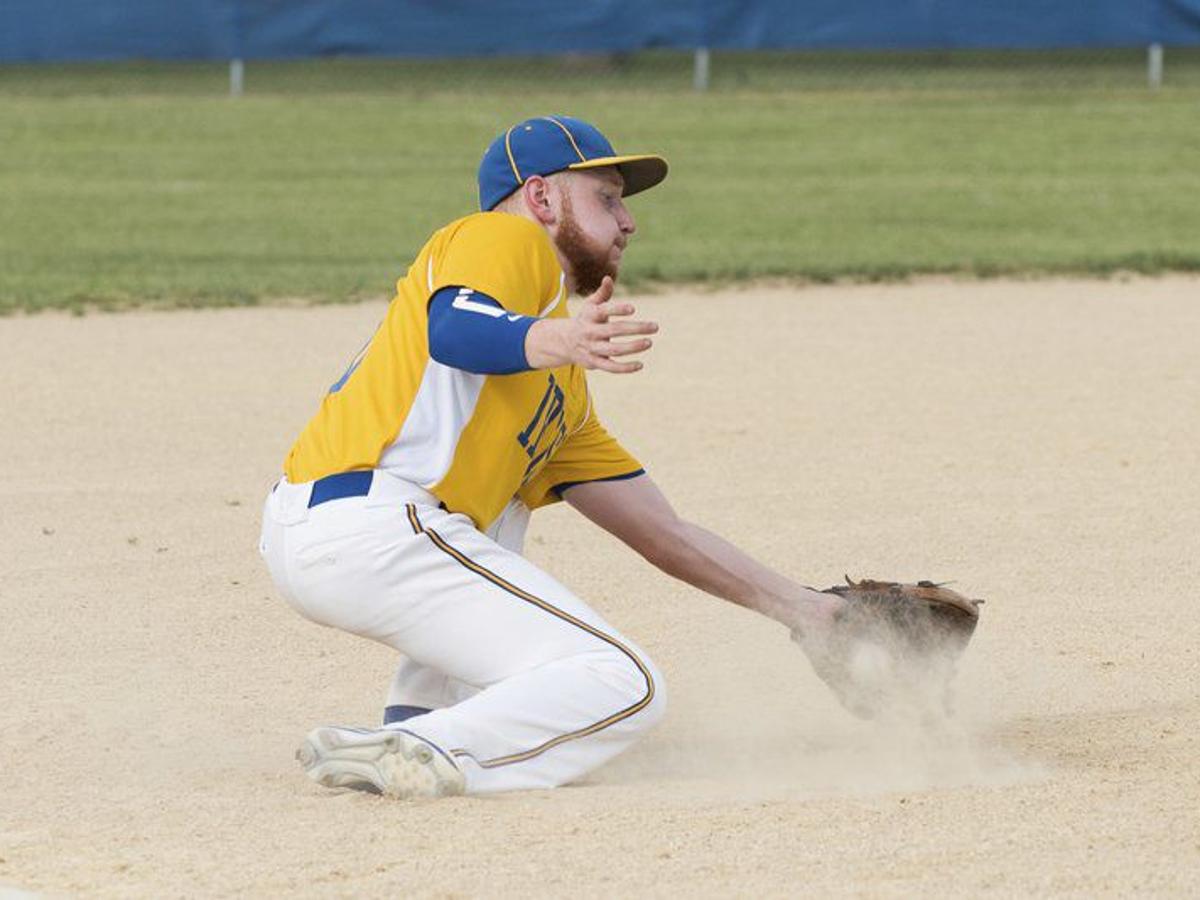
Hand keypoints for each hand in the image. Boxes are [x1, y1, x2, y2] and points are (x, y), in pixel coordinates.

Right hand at [525, 276, 657, 372]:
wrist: (563, 342)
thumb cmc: (585, 320)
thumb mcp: (590, 305)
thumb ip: (602, 293)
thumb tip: (608, 278)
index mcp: (590, 316)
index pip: (603, 311)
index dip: (617, 310)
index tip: (632, 309)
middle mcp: (590, 332)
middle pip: (614, 330)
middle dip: (636, 328)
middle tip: (655, 327)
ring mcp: (592, 349)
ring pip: (614, 350)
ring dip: (632, 347)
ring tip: (649, 342)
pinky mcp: (594, 363)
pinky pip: (611, 367)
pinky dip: (625, 368)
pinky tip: (640, 364)